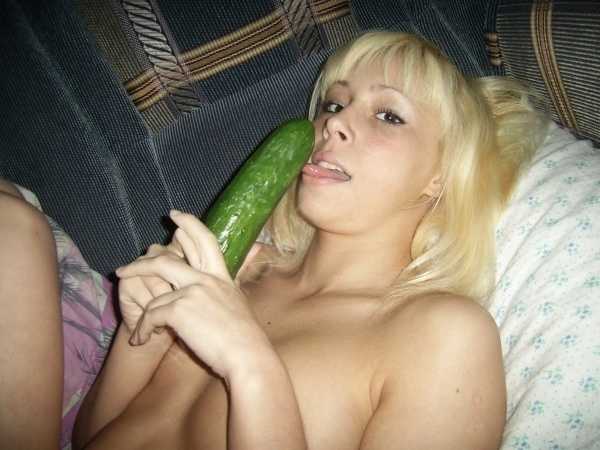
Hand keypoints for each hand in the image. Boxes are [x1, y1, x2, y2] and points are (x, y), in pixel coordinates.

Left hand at [116, 211, 270, 377]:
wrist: (247, 354)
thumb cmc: (246, 336)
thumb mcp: (241, 301)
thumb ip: (234, 282)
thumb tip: (257, 257)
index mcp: (221, 276)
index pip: (205, 241)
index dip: (189, 225)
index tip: (176, 216)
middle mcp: (206, 279)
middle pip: (167, 259)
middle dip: (142, 262)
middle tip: (123, 267)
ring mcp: (192, 291)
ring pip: (153, 293)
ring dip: (141, 315)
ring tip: (136, 330)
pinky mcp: (179, 309)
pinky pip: (151, 315)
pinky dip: (143, 330)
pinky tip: (142, 341)